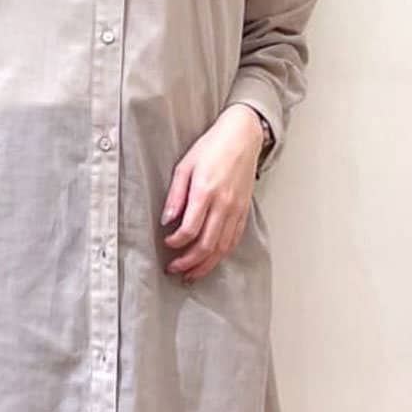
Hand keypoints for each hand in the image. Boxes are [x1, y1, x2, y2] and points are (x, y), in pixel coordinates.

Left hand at [160, 104, 264, 281]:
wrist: (242, 136)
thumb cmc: (212, 147)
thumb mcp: (185, 166)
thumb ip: (175, 195)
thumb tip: (166, 220)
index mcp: (205, 192)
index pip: (189, 229)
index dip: (175, 242)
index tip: (166, 243)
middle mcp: (223, 204)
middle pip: (207, 245)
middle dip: (189, 262)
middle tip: (175, 270)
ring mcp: (236, 209)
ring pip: (222, 247)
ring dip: (206, 265)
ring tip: (191, 275)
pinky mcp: (244, 211)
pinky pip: (234, 240)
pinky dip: (222, 254)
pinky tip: (211, 260)